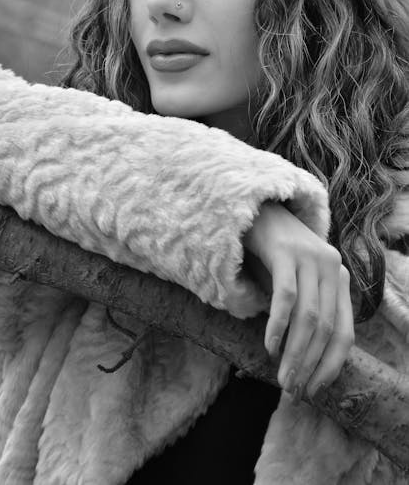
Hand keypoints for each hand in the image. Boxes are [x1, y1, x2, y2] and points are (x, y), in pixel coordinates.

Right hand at [242, 202, 353, 402]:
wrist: (255, 209)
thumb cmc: (273, 253)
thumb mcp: (296, 282)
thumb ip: (304, 311)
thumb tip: (299, 362)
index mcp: (340, 278)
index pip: (345, 332)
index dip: (331, 365)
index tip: (315, 390)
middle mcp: (331, 267)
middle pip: (325, 328)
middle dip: (309, 365)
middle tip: (292, 390)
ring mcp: (310, 257)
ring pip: (308, 317)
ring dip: (294, 353)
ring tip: (281, 377)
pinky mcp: (286, 251)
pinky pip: (286, 297)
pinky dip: (278, 326)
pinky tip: (270, 346)